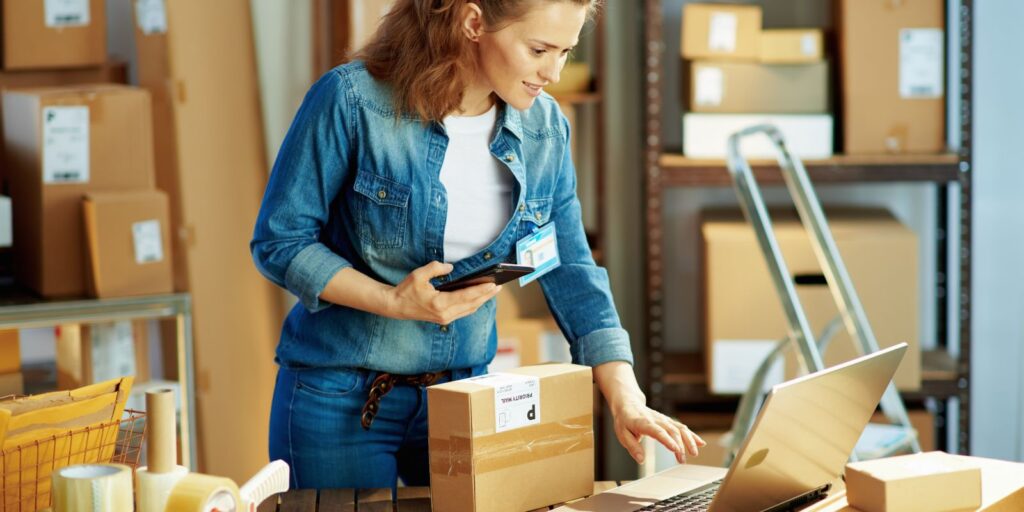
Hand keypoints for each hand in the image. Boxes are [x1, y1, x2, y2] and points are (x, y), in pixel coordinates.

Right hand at [384, 261, 500, 323]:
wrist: (395, 306)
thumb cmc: (406, 290)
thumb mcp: (419, 275)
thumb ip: (436, 268)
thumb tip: (451, 268)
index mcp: (440, 303)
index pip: (466, 296)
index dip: (481, 290)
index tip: (493, 284)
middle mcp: (445, 314)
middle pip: (472, 304)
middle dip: (487, 295)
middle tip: (499, 286)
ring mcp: (445, 318)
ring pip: (469, 310)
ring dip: (482, 300)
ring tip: (493, 291)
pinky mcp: (444, 319)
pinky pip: (464, 312)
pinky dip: (473, 304)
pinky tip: (480, 297)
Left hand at [611, 398, 705, 464]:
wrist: (628, 403)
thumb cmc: (625, 420)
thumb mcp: (622, 434)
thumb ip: (632, 447)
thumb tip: (641, 460)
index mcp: (643, 423)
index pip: (657, 431)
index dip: (667, 440)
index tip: (675, 449)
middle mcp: (656, 420)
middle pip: (671, 431)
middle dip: (679, 445)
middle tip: (682, 460)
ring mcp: (663, 420)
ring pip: (679, 428)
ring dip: (688, 440)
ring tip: (694, 453)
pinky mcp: (668, 421)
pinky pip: (682, 427)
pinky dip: (691, 435)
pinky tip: (700, 443)